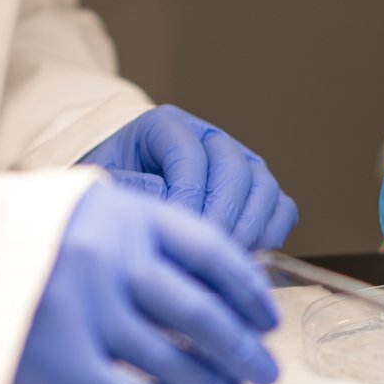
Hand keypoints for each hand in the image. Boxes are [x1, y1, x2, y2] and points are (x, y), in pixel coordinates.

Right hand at [15, 183, 279, 383]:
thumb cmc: (24, 238)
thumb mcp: (86, 209)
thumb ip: (146, 236)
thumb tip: (220, 287)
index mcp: (125, 214)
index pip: (212, 252)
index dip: (249, 289)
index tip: (268, 316)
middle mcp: (111, 260)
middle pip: (201, 311)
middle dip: (243, 346)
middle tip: (266, 368)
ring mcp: (86, 312)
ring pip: (173, 357)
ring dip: (212, 379)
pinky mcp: (61, 362)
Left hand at [79, 105, 297, 250]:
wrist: (121, 201)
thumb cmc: (110, 192)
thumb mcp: (102, 182)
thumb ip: (128, 188)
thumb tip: (169, 202)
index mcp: (167, 126)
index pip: (190, 154)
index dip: (187, 194)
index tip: (176, 230)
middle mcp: (211, 139)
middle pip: (234, 169)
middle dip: (222, 214)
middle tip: (206, 250)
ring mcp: (241, 163)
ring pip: (263, 187)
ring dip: (250, 226)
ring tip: (226, 257)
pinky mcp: (258, 192)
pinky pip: (281, 208)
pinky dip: (271, 232)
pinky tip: (247, 256)